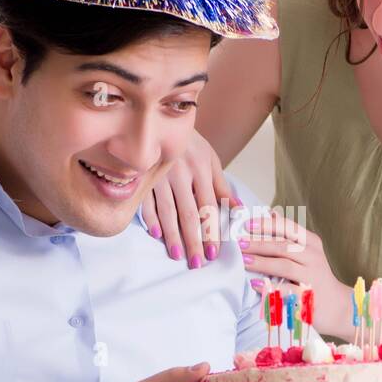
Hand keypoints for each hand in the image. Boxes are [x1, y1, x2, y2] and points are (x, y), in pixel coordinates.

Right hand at [140, 129, 236, 268]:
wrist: (162, 119)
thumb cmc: (191, 144)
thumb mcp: (211, 160)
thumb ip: (222, 187)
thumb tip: (239, 211)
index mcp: (200, 169)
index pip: (208, 207)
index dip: (211, 230)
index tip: (214, 252)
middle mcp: (180, 173)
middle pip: (188, 213)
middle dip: (193, 240)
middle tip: (198, 263)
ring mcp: (159, 174)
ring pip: (167, 210)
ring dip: (172, 235)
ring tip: (178, 255)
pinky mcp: (142, 175)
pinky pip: (145, 200)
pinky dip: (150, 218)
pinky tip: (156, 234)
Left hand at [241, 210, 350, 335]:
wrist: (338, 306)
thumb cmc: (315, 276)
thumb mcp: (307, 252)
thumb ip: (289, 236)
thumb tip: (270, 213)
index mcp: (311, 243)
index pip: (288, 228)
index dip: (267, 225)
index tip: (248, 224)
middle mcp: (313, 257)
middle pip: (283, 246)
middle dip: (258, 244)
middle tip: (239, 243)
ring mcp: (312, 277)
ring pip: (285, 266)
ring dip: (262, 262)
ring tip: (243, 261)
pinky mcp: (308, 297)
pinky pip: (287, 290)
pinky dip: (269, 287)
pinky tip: (255, 284)